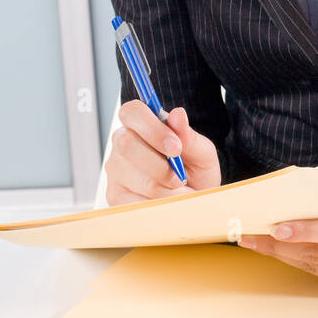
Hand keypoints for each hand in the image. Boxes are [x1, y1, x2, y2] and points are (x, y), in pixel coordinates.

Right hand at [103, 100, 221, 204]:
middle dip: (160, 165)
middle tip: (180, 176)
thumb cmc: (195, 173)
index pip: (132, 112)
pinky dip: (158, 205)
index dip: (152, 128)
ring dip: (165, 189)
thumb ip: (190, 136)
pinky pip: (134, 202)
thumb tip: (178, 115)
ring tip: (179, 190)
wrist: (194, 203)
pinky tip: (166, 202)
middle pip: (127, 144)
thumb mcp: (202, 154)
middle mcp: (122, 145)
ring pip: (135, 178)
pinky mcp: (115, 197)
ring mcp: (115, 171)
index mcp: (141, 125)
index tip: (175, 147)